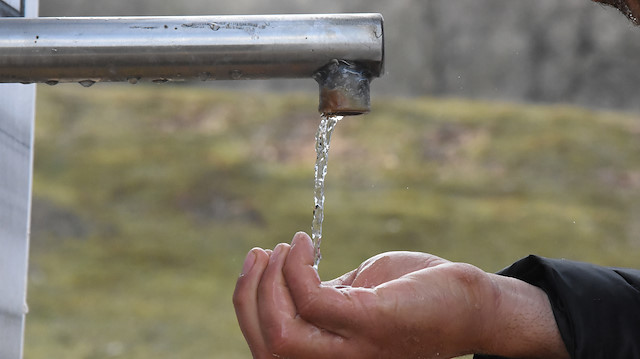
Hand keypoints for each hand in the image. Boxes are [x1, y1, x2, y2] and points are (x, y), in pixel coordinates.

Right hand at [233, 232, 568, 358]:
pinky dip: (297, 266)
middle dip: (249, 296)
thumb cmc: (416, 298)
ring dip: (270, 282)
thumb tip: (290, 277)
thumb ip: (325, 299)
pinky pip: (313, 300)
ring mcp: (355, 349)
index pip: (269, 351)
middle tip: (259, 253)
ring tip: (284, 246)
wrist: (473, 306)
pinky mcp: (372, 323)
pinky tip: (306, 243)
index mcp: (332, 357)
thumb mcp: (358, 299)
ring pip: (282, 333)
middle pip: (267, 348)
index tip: (255, 264)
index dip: (248, 309)